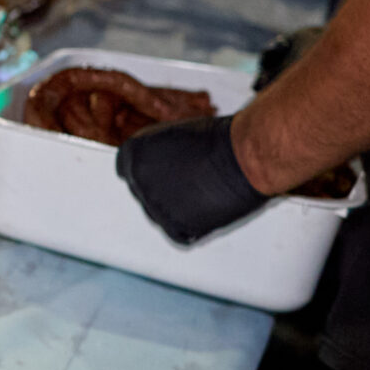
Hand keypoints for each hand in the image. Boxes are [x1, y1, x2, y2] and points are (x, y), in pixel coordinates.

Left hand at [116, 114, 265, 245]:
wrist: (243, 158)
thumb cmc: (219, 140)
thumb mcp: (177, 136)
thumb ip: (159, 154)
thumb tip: (159, 166)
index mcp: (134, 154)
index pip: (126, 169)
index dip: (146, 172)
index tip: (157, 175)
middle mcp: (138, 180)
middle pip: (143, 193)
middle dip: (163, 191)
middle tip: (189, 185)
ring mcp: (155, 205)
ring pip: (160, 215)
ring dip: (177, 209)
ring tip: (204, 194)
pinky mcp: (176, 227)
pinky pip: (179, 233)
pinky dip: (192, 227)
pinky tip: (206, 212)